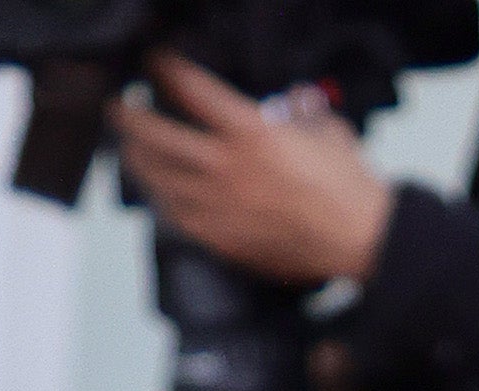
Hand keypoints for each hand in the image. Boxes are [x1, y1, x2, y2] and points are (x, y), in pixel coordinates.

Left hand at [113, 56, 395, 282]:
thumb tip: (293, 103)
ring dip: (139, 162)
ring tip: (129, 149)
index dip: (164, 69)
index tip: (153, 61)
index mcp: (249, 130)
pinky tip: (158, 194)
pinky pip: (180, 218)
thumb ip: (299, 111)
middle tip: (117, 106)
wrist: (362, 239)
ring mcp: (221, 208)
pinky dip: (164, 202)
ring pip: (161, 181)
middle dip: (130, 117)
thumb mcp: (323, 128)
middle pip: (157, 136)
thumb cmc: (347, 186)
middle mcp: (226, 168)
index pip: (190, 88)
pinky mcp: (225, 241)